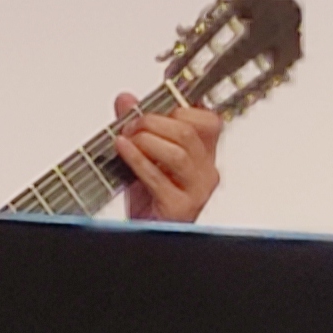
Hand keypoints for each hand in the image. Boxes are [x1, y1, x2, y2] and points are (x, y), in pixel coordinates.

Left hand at [113, 95, 222, 222]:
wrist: (144, 233)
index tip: (154, 109)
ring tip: (127, 140)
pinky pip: (159, 178)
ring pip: (178, 153)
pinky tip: (123, 149)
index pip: (209, 121)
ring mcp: (196, 191)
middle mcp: (206, 173)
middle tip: (130, 126)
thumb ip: (137, 126)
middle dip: (153, 122)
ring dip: (146, 140)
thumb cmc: (149, 200)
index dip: (181, 108)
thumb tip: (126, 99)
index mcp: (204, 156)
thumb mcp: (143, 157)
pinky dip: (137, 159)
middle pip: (188, 132)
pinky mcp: (180, 208)